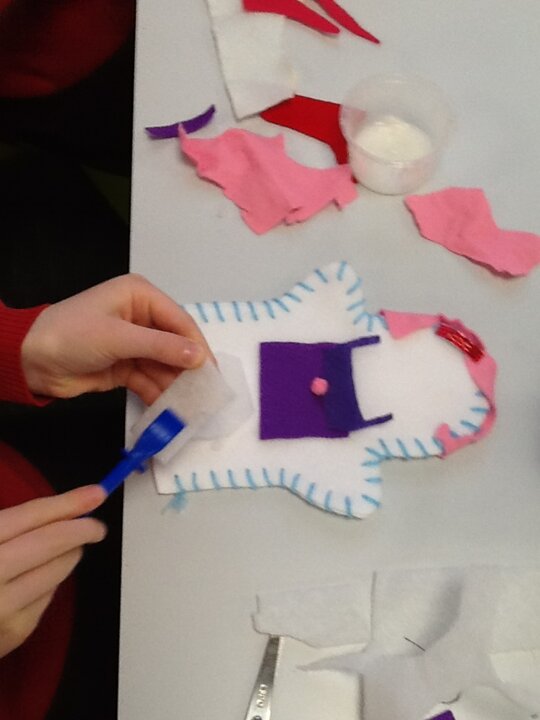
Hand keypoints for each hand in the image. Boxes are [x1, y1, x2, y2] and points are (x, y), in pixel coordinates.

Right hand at [0, 485, 105, 658]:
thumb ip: (9, 524)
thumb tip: (64, 509)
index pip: (28, 516)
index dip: (66, 502)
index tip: (96, 493)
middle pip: (48, 542)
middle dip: (80, 529)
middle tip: (96, 525)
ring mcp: (2, 608)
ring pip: (56, 571)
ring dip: (70, 554)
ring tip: (70, 547)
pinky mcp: (15, 632)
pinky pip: (47, 596)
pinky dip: (50, 582)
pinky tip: (39, 578)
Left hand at [21, 274, 211, 403]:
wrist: (30, 361)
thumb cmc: (73, 335)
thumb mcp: (118, 337)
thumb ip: (160, 347)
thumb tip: (199, 357)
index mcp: (140, 296)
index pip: (179, 321)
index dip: (197, 345)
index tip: (212, 371)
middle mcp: (141, 317)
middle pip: (174, 345)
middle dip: (187, 369)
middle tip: (205, 392)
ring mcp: (133, 344)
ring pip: (164, 365)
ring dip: (174, 385)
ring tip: (191, 406)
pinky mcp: (125, 366)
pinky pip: (149, 380)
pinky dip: (158, 394)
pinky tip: (169, 410)